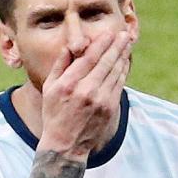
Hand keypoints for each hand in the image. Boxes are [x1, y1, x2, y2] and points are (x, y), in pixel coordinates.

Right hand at [37, 31, 131, 159]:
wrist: (66, 144)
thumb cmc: (55, 113)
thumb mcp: (50, 88)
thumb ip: (60, 65)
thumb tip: (70, 46)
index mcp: (69, 84)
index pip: (89, 58)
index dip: (101, 43)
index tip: (109, 33)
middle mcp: (86, 90)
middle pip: (106, 62)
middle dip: (117, 46)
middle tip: (124, 34)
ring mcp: (100, 100)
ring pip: (115, 72)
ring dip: (123, 56)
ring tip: (127, 43)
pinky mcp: (110, 107)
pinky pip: (119, 84)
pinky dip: (123, 71)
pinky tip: (125, 61)